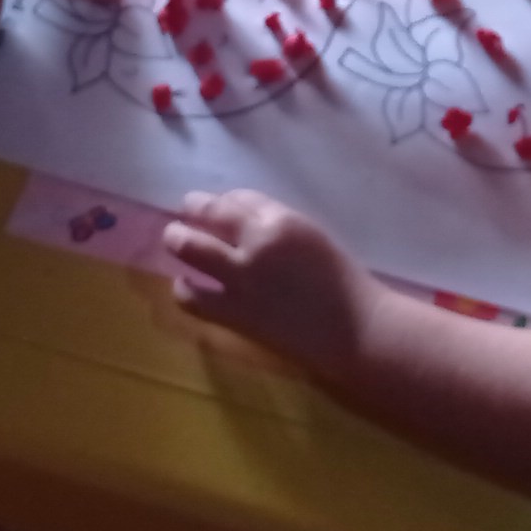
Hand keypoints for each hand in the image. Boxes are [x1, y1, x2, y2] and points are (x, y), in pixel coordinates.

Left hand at [162, 189, 375, 371]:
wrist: (355, 331)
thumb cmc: (342, 282)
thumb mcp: (310, 237)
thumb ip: (275, 226)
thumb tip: (238, 223)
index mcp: (281, 219)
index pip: (236, 198)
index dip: (222, 203)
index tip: (215, 209)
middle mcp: (256, 241)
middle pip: (207, 212)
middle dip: (191, 211)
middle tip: (182, 218)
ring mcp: (241, 278)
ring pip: (189, 248)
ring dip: (177, 241)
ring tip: (174, 242)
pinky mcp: (233, 313)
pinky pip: (191, 296)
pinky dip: (185, 287)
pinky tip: (189, 286)